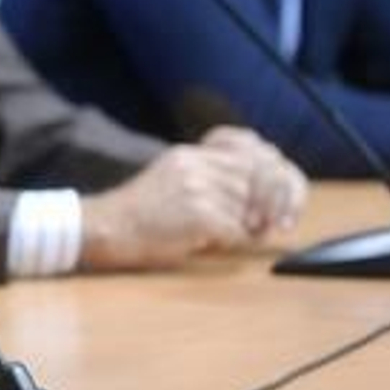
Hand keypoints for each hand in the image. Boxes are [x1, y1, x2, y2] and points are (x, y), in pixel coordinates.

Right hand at [79, 127, 305, 269]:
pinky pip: (236, 229)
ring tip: (232, 235)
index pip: (252, 146)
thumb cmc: (138, 216)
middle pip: (258, 175)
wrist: (104, 230)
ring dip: (250, 226)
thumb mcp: (173, 182)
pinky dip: (234, 241)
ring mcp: (195, 187)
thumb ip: (210, 179)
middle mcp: (195, 164)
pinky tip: (215, 244)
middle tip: (275, 223)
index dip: (277, 169)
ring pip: (249, 205)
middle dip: (275, 201)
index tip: (285, 195)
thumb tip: (261, 201)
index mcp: (191, 153)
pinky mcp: (196, 213)